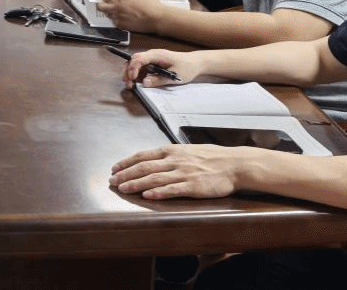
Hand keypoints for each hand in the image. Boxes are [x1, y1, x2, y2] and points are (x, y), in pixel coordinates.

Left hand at [97, 0, 165, 32]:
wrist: (156, 18)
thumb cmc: (149, 3)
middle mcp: (115, 9)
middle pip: (100, 7)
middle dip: (103, 4)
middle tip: (110, 3)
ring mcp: (118, 18)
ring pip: (107, 15)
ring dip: (110, 12)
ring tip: (120, 10)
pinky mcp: (122, 26)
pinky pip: (114, 22)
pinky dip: (117, 19)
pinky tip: (125, 17)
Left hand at [110, 144, 260, 200]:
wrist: (235, 164)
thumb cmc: (212, 158)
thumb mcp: (187, 151)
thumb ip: (170, 155)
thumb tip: (153, 159)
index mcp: (171, 151)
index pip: (143, 155)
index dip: (126, 162)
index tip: (114, 168)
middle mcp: (174, 160)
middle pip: (144, 167)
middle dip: (125, 174)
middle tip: (112, 181)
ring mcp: (184, 173)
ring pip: (154, 178)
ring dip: (136, 183)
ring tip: (122, 189)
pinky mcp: (194, 186)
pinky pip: (173, 189)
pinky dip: (158, 192)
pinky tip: (147, 196)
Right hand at [119, 48, 202, 88]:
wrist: (196, 63)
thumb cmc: (187, 67)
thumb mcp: (174, 76)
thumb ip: (159, 79)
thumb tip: (145, 83)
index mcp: (157, 55)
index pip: (139, 58)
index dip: (133, 68)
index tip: (132, 78)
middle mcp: (152, 55)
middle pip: (134, 60)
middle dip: (128, 71)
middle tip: (127, 83)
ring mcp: (152, 59)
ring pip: (136, 64)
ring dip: (131, 73)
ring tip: (130, 84)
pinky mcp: (153, 64)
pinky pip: (142, 68)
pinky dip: (137, 75)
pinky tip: (136, 82)